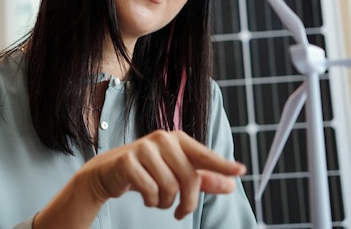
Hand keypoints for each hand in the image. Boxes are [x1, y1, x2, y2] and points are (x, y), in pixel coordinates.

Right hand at [80, 129, 245, 219]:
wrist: (109, 171)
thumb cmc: (148, 170)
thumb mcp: (177, 173)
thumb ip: (204, 178)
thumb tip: (232, 184)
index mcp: (177, 139)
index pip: (204, 155)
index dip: (222, 165)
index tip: (241, 170)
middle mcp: (162, 139)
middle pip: (188, 178)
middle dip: (187, 202)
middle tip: (181, 211)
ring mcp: (143, 148)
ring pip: (169, 187)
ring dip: (165, 202)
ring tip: (158, 199)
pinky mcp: (127, 160)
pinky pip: (150, 190)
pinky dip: (150, 200)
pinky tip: (146, 196)